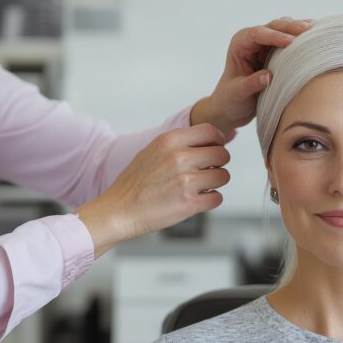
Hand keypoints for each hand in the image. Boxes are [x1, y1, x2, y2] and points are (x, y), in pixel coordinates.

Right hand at [75, 124, 229, 257]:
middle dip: (219, 163)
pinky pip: (217, 197)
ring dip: (216, 182)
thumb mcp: (153, 151)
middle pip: (222, 154)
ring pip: (223, 176)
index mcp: (169, 141)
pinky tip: (198, 200)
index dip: (218, 141)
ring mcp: (185, 181)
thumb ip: (179, 144)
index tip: (216, 149)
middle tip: (209, 171)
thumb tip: (209, 140)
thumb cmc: (136, 183)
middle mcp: (179, 158)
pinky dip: (211, 200)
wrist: (118, 211)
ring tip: (202, 186)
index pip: (211, 132)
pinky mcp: (189, 203)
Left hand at [190, 17, 311, 138]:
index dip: (274, 36)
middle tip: (309, 31)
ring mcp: (265, 44)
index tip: (290, 42)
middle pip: (273, 27)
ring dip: (299, 29)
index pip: (257, 34)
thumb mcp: (237, 94)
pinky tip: (316, 37)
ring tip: (316, 31)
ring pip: (284, 29)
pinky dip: (302, 38)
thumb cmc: (231, 99)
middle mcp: (252, 40)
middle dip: (291, 28)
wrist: (232, 106)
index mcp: (240, 44)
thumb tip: (268, 76)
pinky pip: (290, 39)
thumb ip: (251, 84)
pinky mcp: (276, 52)